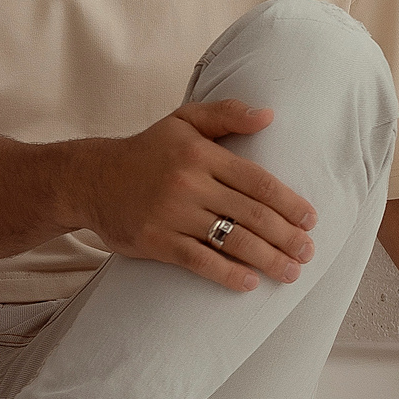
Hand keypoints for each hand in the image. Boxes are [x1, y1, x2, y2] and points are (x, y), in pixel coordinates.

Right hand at [76, 100, 318, 290]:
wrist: (87, 179)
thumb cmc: (147, 151)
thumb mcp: (184, 121)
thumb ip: (227, 114)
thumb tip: (270, 116)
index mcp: (202, 155)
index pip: (258, 182)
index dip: (289, 203)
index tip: (311, 221)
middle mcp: (189, 184)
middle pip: (251, 215)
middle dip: (286, 237)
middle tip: (308, 252)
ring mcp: (171, 214)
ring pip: (231, 240)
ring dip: (267, 259)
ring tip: (291, 272)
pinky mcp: (154, 241)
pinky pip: (198, 261)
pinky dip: (227, 274)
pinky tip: (249, 283)